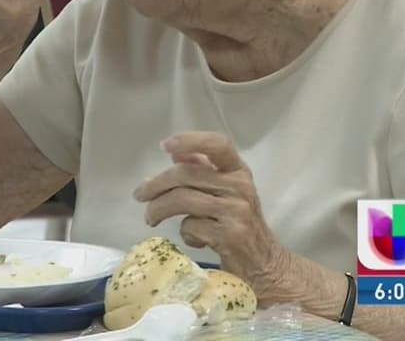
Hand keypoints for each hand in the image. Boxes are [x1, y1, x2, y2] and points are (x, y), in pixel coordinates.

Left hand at [133, 132, 287, 296]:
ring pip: (183, 199)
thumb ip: (204, 171)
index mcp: (239, 171)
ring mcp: (237, 211)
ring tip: (151, 218)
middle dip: (156, 184)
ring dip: (158, 209)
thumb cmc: (239, 224)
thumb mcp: (226, 193)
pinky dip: (184, 234)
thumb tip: (175, 153)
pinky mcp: (231, 236)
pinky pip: (191, 226)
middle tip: (140, 195)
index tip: (165, 146)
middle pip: (187, 174)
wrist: (264, 264)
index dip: (190, 141)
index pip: (218, 144)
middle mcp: (241, 186)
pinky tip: (193, 239)